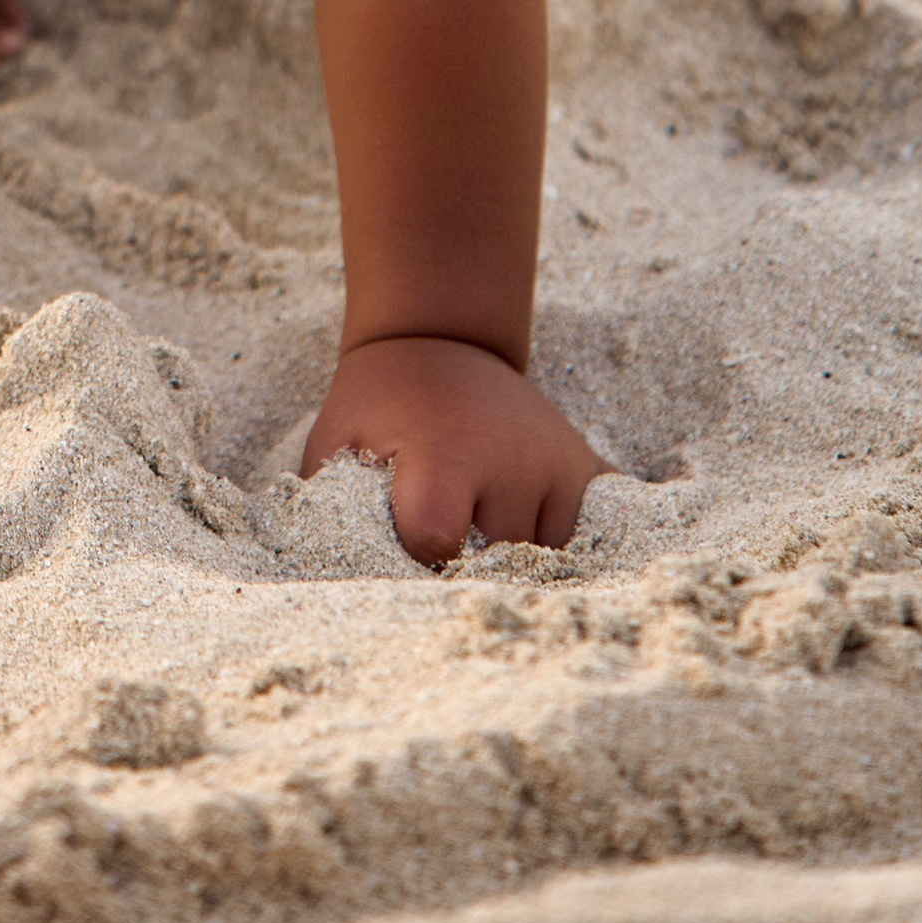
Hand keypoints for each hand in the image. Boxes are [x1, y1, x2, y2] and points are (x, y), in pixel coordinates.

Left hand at [302, 334, 603, 564]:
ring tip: (476, 522)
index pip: (436, 539)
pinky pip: (593, 539)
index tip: (404, 535)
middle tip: (439, 535)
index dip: (413, 551)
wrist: (440, 340)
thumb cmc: (378, 404)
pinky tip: (531, 529)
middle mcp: (514, 459)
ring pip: (545, 564)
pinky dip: (565, 548)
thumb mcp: (336, 442)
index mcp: (447, 450)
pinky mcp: (590, 471)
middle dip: (463, 565)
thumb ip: (332, 510)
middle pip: (494, 562)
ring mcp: (560, 465)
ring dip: (511, 563)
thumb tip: (328, 582)